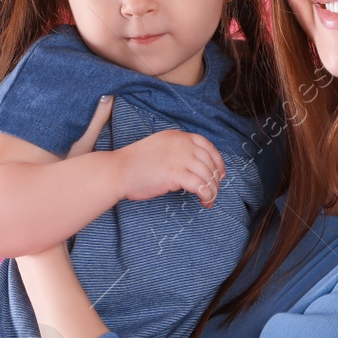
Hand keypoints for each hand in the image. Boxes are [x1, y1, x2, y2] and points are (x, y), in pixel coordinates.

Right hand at [69, 95, 225, 207]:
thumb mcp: (159, 148)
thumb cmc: (133, 164)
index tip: (220, 173)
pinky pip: (200, 186)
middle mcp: (181, 144)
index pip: (207, 145)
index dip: (217, 160)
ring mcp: (179, 157)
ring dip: (212, 190)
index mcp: (177, 136)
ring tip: (209, 200)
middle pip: (210, 162)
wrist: (116, 170)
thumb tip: (192, 166)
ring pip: (208, 175)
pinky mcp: (175, 173)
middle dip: (215, 179)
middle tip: (214, 191)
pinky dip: (206, 195)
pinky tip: (204, 201)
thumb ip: (175, 151)